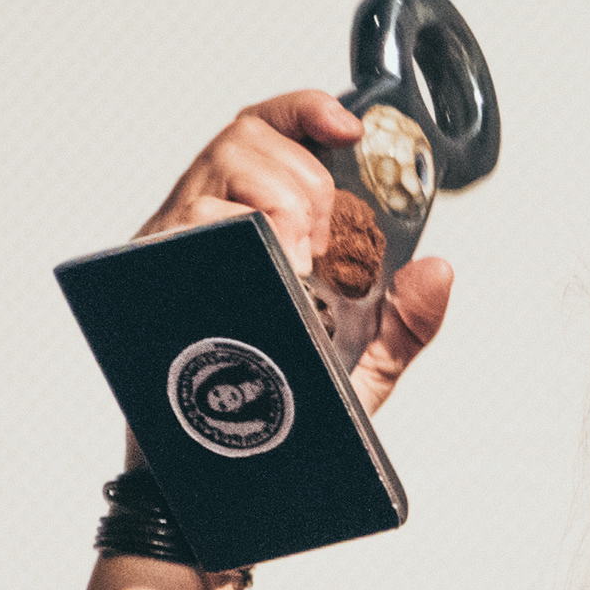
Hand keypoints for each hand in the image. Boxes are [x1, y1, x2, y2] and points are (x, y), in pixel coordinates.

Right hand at [135, 90, 454, 416]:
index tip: (348, 129)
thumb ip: (407, 323)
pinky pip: (187, 224)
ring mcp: (177, 247)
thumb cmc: (277, 420)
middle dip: (305, 180)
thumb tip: (438, 272)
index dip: (305, 110)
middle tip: (320, 246)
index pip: (267, 131)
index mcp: (254, 225)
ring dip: (275, 204)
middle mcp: (209, 223)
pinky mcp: (151, 275)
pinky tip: (267, 273)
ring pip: (218, 169)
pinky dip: (234, 234)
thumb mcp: (361, 369)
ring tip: (294, 266)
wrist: (218, 479)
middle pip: (248, 139)